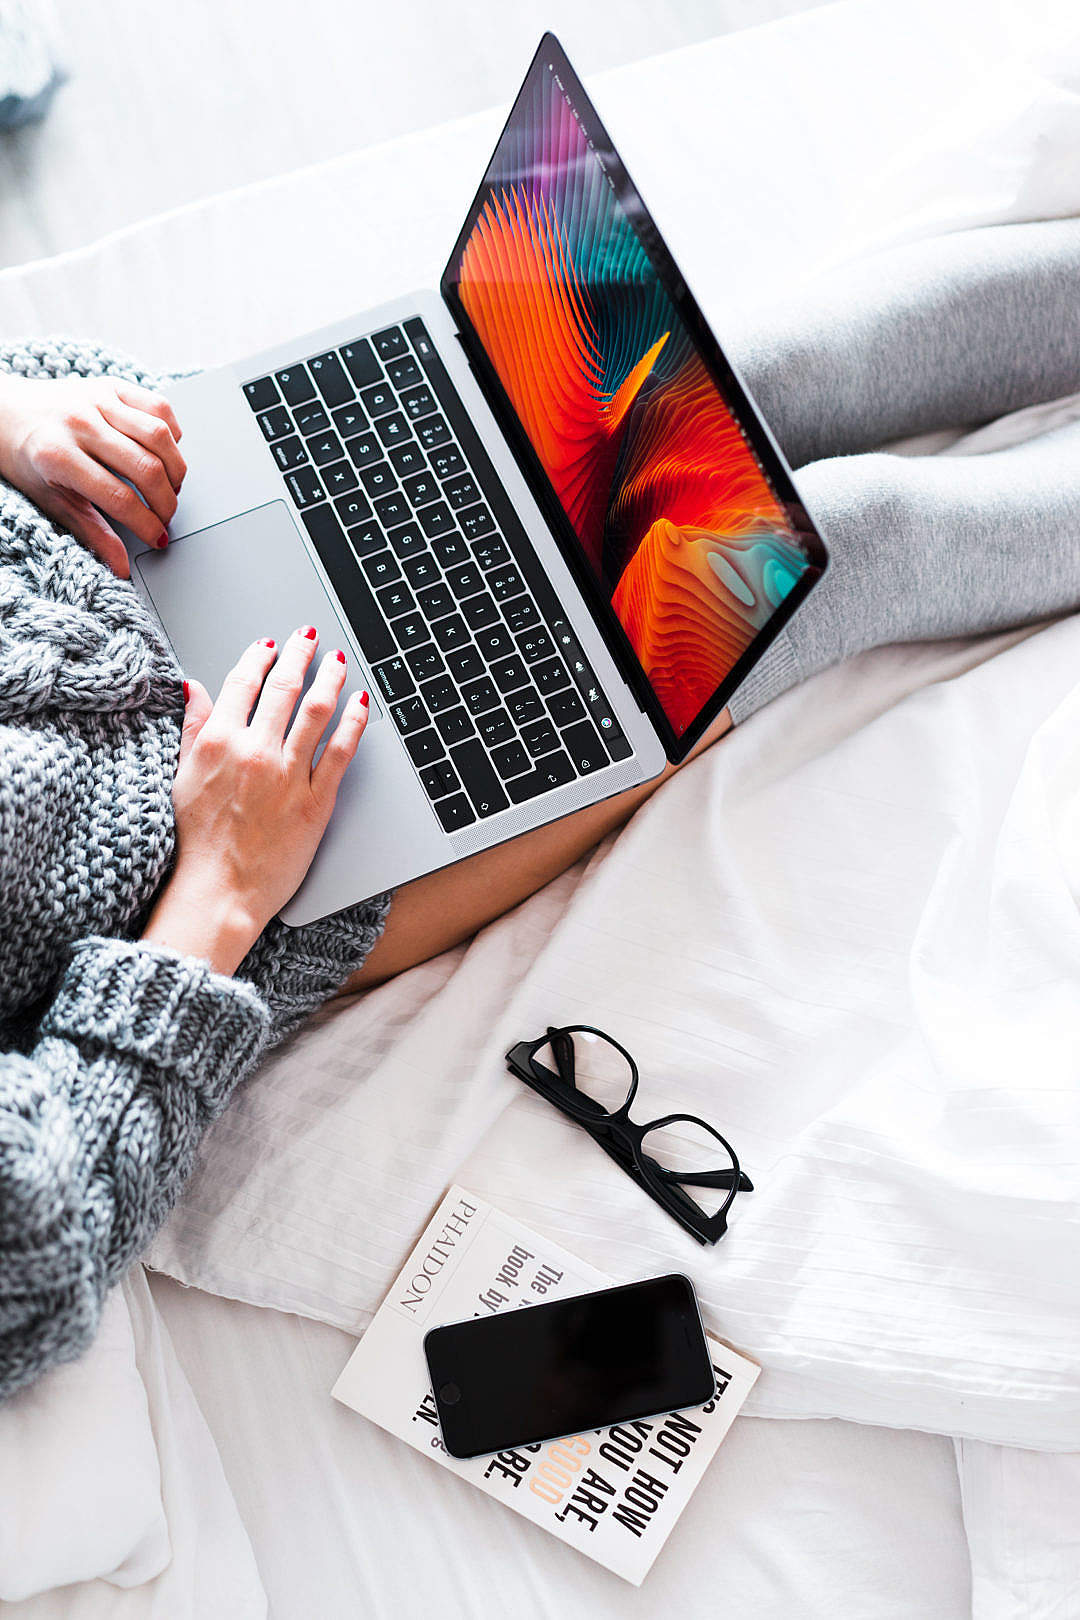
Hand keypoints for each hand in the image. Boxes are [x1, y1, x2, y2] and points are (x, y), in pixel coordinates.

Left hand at [0, 373, 185, 577]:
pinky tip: (164, 453)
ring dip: (176, 468)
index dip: (147, 524)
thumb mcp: (52, 501)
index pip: (120, 498)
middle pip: (147, 467)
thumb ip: (91, 533)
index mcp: (58, 456)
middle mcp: (79, 423)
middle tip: (165, 515)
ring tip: (170, 486)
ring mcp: (97, 398)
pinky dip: (172, 434)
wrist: (5, 411)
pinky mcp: (111, 384)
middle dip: (166, 501)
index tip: (158, 537)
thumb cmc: (26, 457)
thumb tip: (121, 569)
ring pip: (160, 435)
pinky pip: (159, 406)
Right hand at [142, 628, 369, 974]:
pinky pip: (341, 750)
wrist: (219, 891)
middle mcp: (254, 751)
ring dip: (330, 677)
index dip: (259, 657)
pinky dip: (353, 720)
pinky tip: (360, 702)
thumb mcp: (181, 777)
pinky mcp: (316, 800)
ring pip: (316, 710)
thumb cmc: (197, 843)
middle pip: (283, 688)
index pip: (243, 683)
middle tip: (308, 638)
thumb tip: (195, 688)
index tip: (269, 646)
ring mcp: (288, 774)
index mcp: (218, 742)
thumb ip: (193, 729)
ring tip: (338, 660)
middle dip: (299, 655)